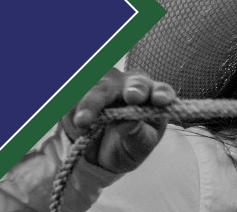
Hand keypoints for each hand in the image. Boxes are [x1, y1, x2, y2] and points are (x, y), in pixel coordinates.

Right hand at [59, 68, 176, 173]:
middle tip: (132, 97)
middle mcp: (132, 86)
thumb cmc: (124, 148)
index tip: (160, 101)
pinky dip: (75, 105)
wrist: (94, 156)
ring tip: (83, 122)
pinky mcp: (84, 87)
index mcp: (152, 100)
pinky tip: (75, 119)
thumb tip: (131, 122)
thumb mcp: (135, 150)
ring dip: (92, 102)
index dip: (162, 93)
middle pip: (135, 80)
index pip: (161, 91)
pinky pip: (78, 90)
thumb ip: (137, 136)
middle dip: (133, 88)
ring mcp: (108, 84)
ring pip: (102, 85)